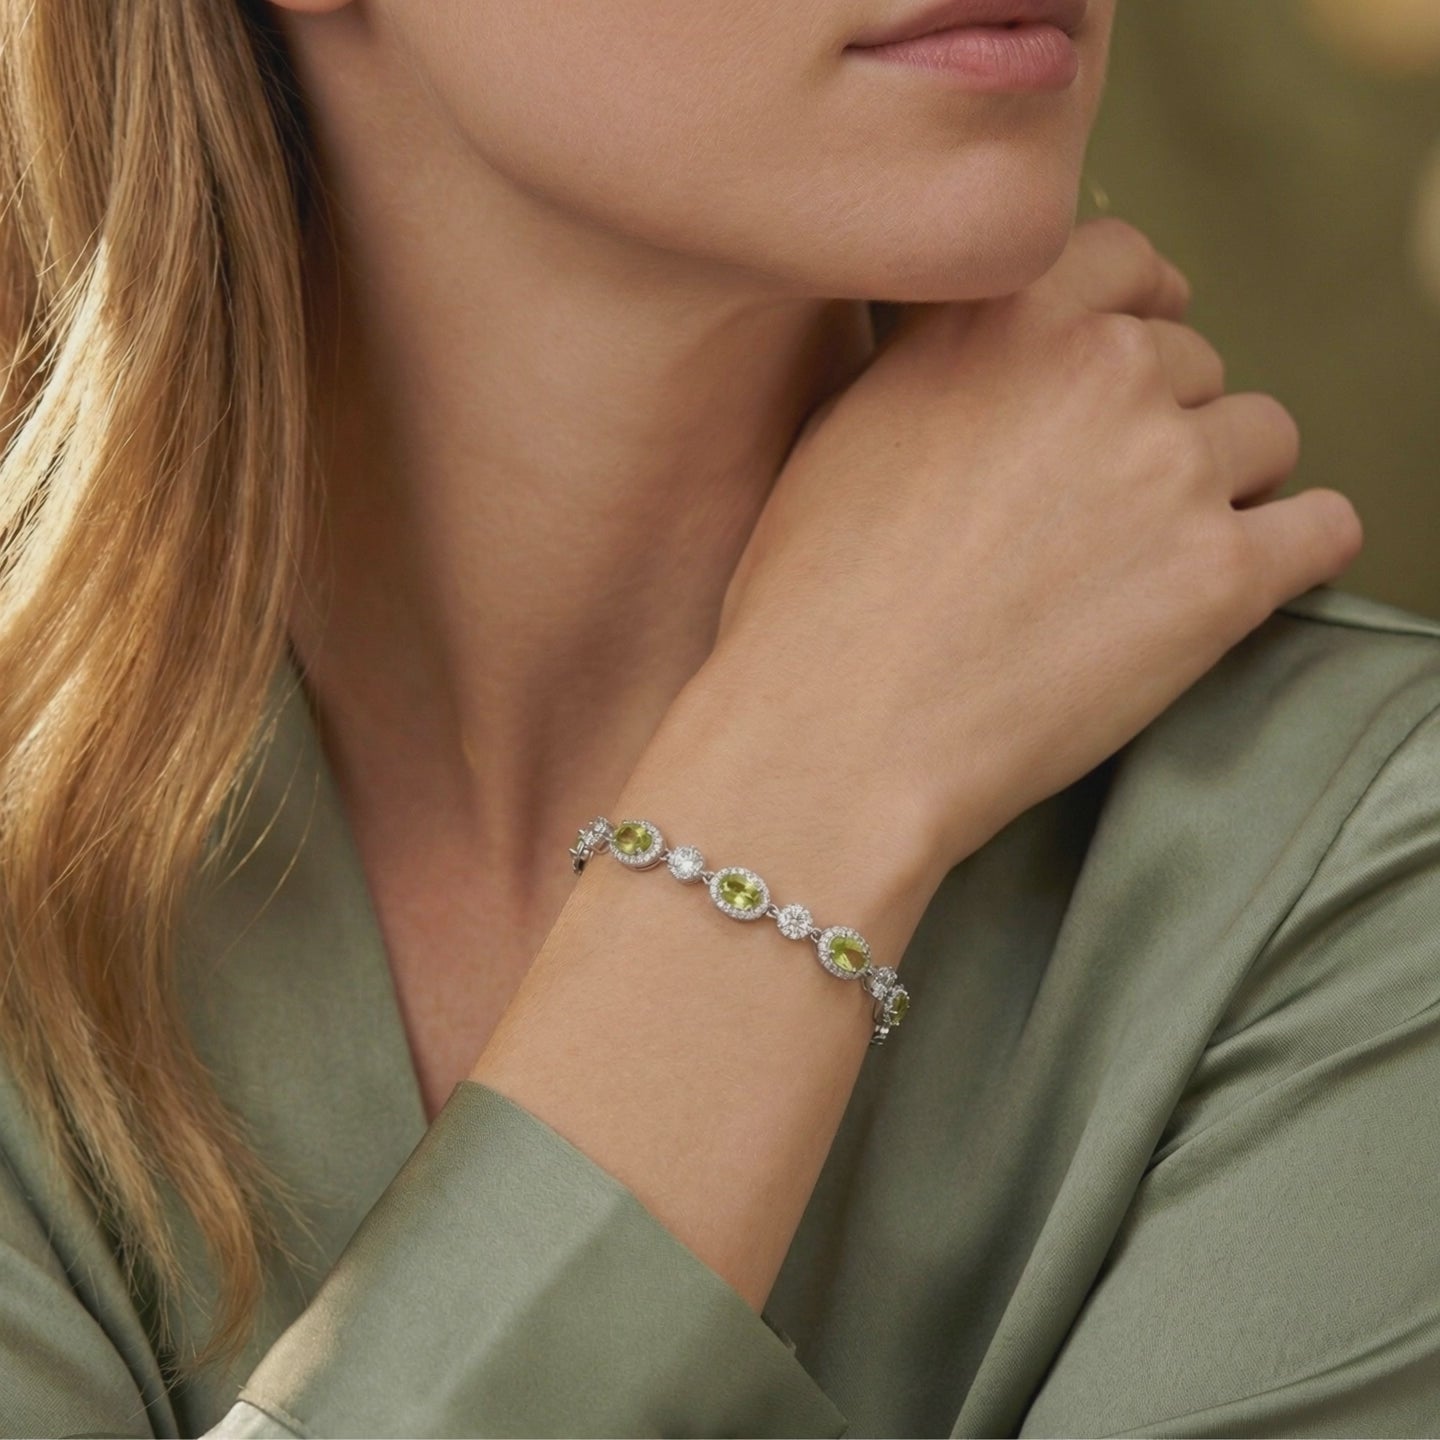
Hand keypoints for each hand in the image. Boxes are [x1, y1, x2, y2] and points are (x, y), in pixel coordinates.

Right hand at [697, 219, 1363, 868]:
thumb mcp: (847, 427)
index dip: (1137, 312)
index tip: (1134, 356)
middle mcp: (1100, 368)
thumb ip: (943, 361)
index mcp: (1003, 317)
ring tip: (1153, 557)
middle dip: (1161, 421)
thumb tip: (993, 362)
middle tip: (1108, 502)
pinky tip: (1249, 577)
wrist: (838, 729)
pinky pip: (1323, 527)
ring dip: (1222, 486)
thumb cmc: (812, 597)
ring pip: (1261, 438)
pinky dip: (1296, 548)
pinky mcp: (1224, 576)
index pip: (1125, 260)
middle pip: (1193, 362)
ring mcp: (1171, 468)